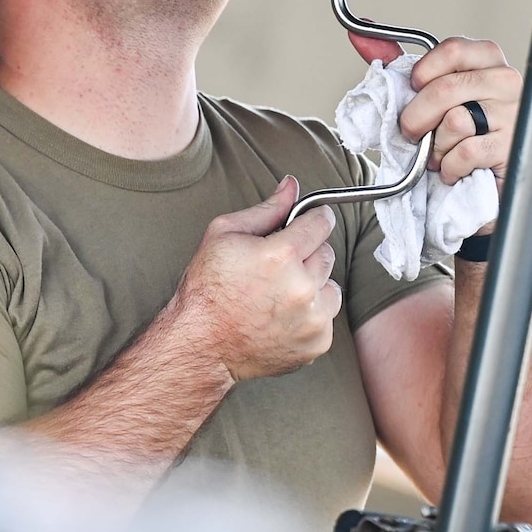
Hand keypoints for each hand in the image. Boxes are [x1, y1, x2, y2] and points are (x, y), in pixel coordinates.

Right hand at [172, 176, 340, 381]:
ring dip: (312, 286)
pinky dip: (310, 315)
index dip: (313, 219)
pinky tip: (281, 317)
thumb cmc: (207, 289)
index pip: (322, 223)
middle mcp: (302, 288)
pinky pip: (327, 317)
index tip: (308, 223)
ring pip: (330, 287)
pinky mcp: (317, 342)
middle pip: (326, 254)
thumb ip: (266, 209)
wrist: (201, 345)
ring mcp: (312, 319)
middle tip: (277, 266)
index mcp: (281, 256)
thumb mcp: (225, 234)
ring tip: (278, 294)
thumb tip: (291, 186)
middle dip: (306, 255)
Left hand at [350, 32, 521, 185]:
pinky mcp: (511, 148)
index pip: (452, 49)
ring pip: (455, 122)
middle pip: (445, 89)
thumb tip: (359, 33)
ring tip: (443, 152)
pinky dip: (450, 166)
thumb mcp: (430, 88)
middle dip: (417, 118)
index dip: (422, 73)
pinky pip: (466, 152)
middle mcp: (505, 82)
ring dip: (437, 147)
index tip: (414, 90)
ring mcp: (513, 114)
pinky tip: (455, 167)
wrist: (485, 176)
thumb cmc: (457, 126)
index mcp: (487, 59)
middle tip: (414, 132)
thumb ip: (398, 61)